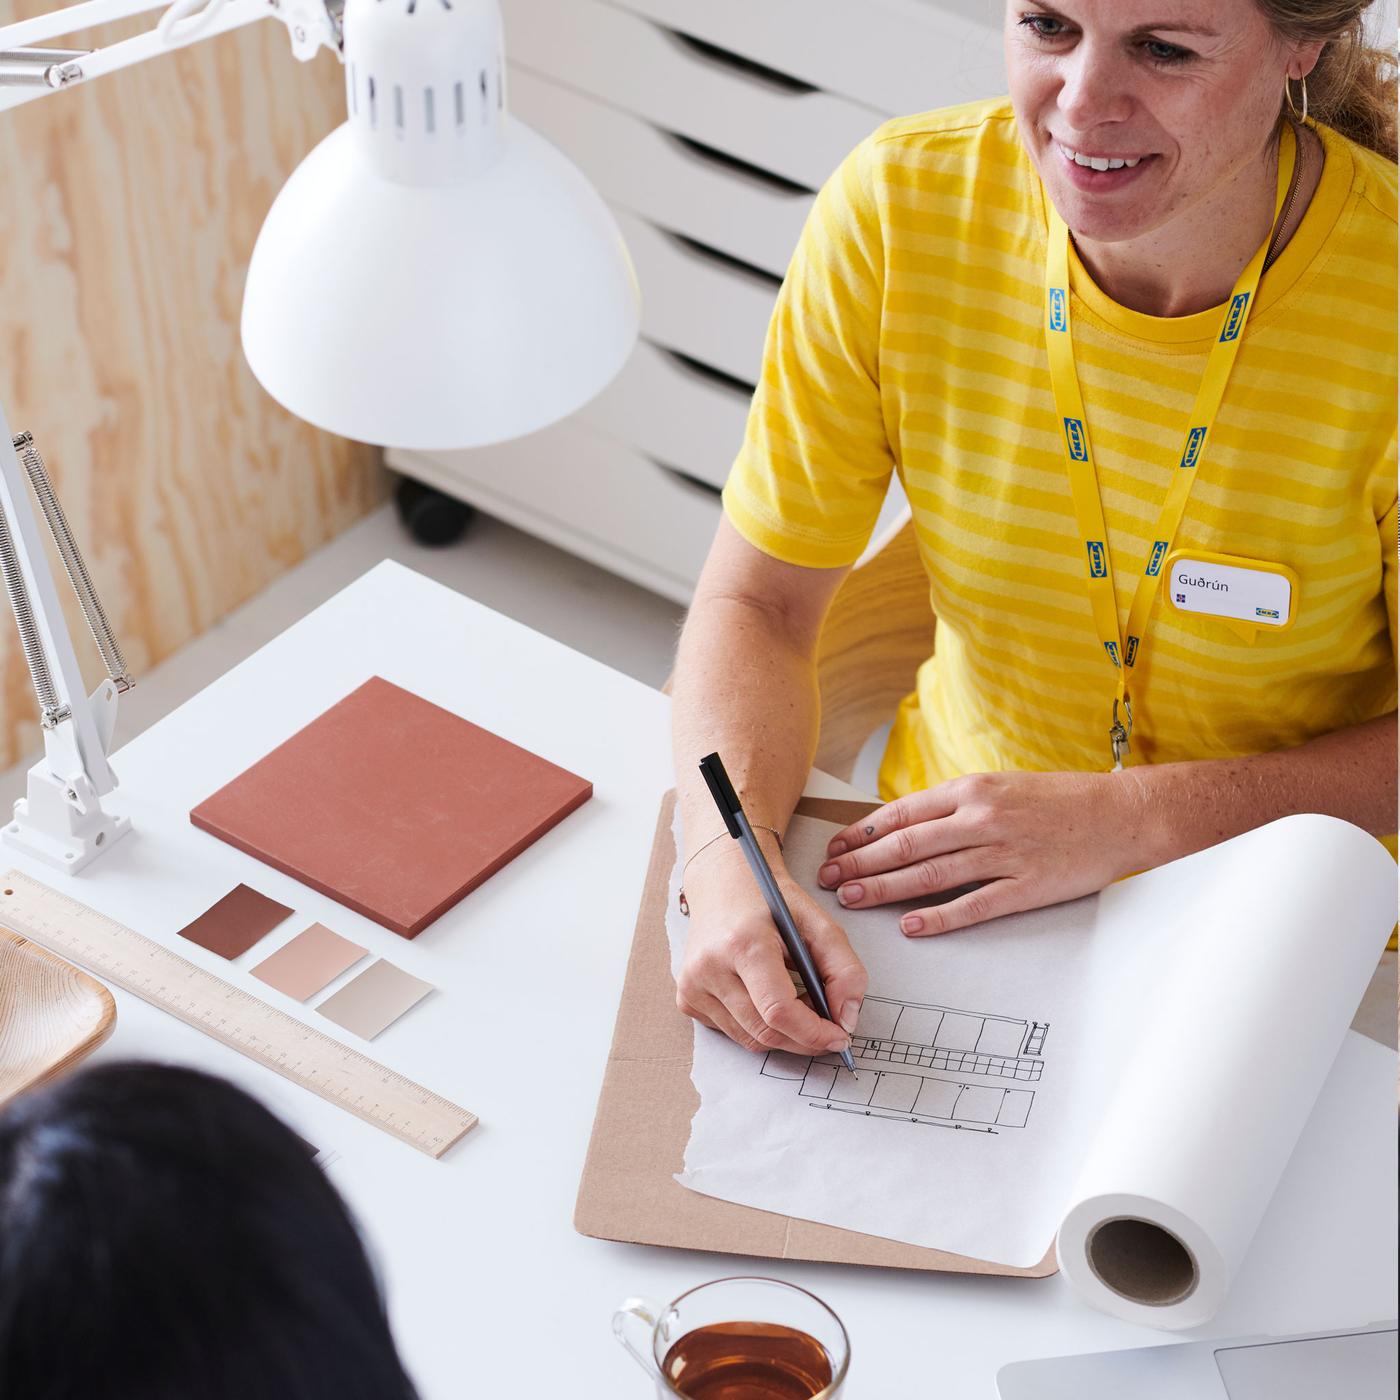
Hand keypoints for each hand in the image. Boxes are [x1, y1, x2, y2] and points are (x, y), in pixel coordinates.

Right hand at [676, 833, 867, 1054]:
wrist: (723, 884)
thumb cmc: (770, 902)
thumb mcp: (819, 923)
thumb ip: (844, 970)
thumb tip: (847, 1020)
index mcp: (743, 943)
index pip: (778, 1010)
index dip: (813, 1033)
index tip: (839, 1037)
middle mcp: (709, 967)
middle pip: (765, 1031)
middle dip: (804, 1039)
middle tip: (828, 1027)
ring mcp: (693, 985)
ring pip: (750, 1039)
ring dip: (784, 1034)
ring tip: (800, 1006)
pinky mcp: (686, 998)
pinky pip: (733, 1032)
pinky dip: (759, 1026)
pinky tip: (768, 1000)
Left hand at [817, 771, 1155, 934]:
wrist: (1120, 813)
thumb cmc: (1056, 800)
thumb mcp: (999, 786)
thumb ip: (954, 805)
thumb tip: (904, 826)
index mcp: (970, 790)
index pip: (902, 813)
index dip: (862, 833)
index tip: (834, 847)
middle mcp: (981, 818)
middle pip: (905, 845)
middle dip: (860, 863)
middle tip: (828, 878)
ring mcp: (1004, 853)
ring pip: (930, 874)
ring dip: (885, 888)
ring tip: (852, 898)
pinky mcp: (1027, 886)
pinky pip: (974, 905)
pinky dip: (939, 917)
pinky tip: (911, 927)